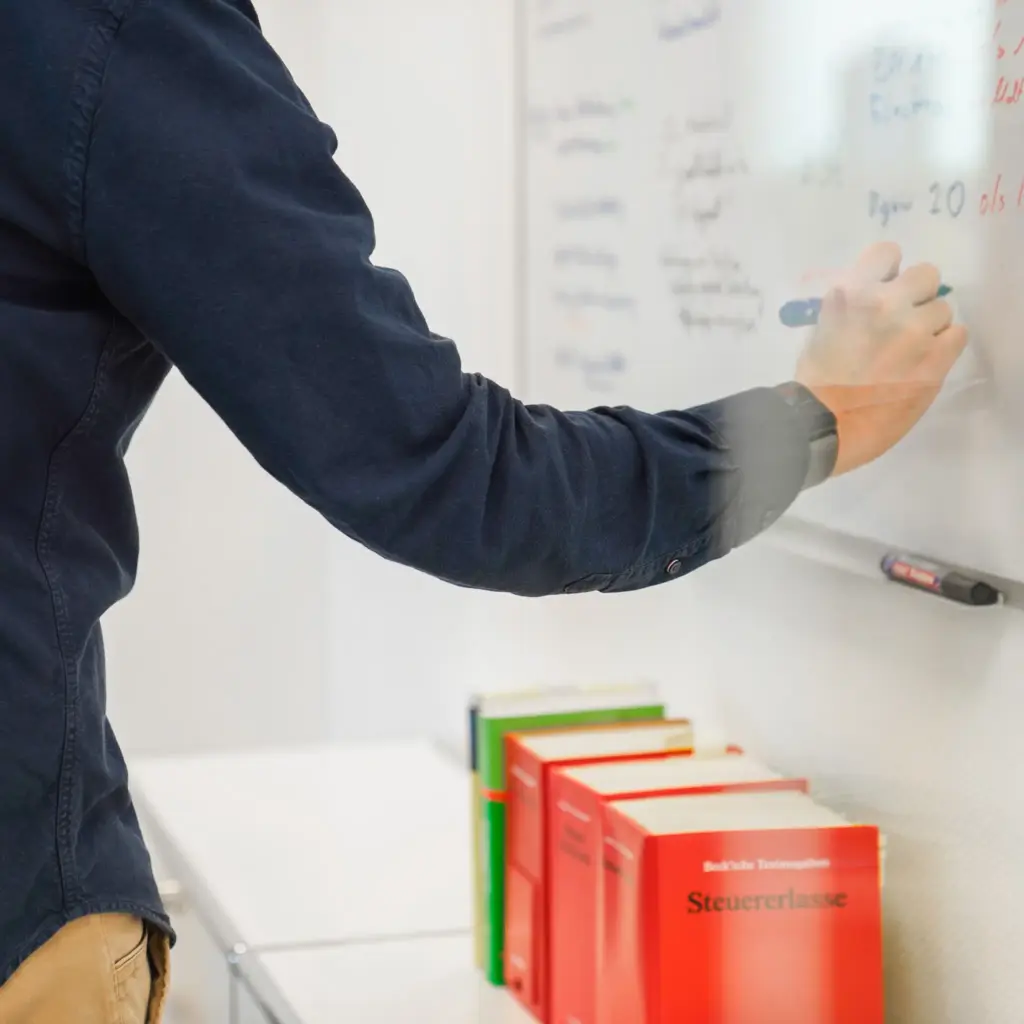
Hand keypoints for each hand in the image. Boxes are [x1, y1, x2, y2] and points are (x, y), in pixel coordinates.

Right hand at [794, 241, 967, 476]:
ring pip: (943, 308)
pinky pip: (958, 334)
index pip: (887, 252)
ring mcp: (915, 330)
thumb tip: (871, 298)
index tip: (886, 288)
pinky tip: (926, 361)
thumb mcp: (820, 331)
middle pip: (926, 275)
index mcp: (851, 293)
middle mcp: (887, 303)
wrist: (825, 424)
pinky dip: (945, 345)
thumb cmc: (814, 382)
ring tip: (913, 350)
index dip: (890, 271)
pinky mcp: (936, 357)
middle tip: (904, 321)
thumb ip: (846, 307)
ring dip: (930, 325)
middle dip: (916, 296)